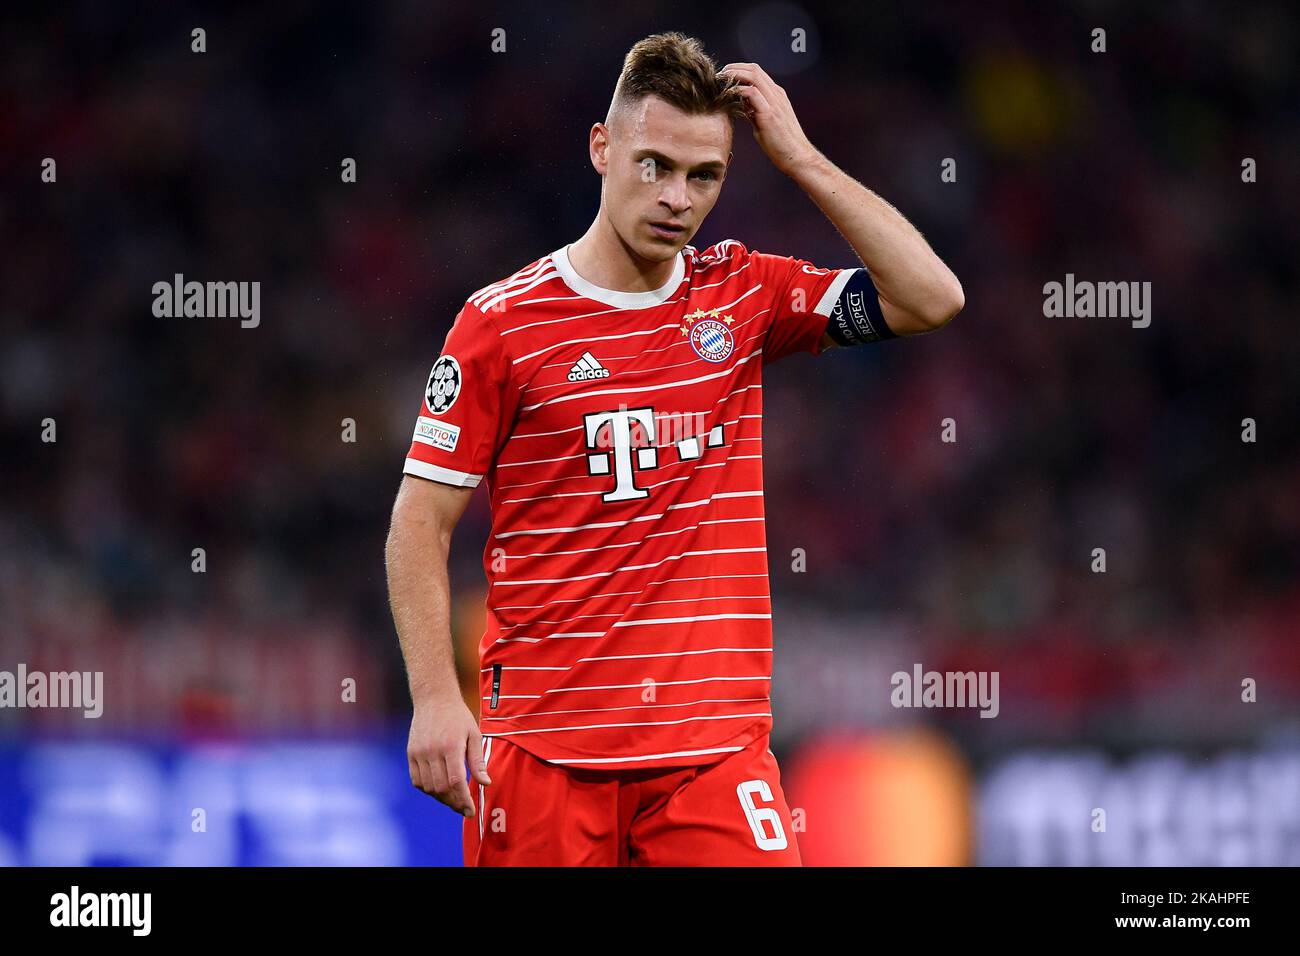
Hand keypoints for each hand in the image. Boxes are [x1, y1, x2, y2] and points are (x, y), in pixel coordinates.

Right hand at [407, 694, 490, 816]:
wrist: (434, 698)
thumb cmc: (458, 716)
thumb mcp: (474, 734)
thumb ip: (478, 761)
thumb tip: (486, 783)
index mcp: (451, 746)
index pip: (456, 782)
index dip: (463, 800)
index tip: (471, 811)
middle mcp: (433, 751)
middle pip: (442, 788)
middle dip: (454, 803)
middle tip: (464, 809)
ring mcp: (419, 753)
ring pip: (428, 787)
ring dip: (441, 798)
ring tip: (453, 801)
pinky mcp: (411, 754)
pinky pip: (417, 780)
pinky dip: (428, 789)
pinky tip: (438, 790)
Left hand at [719, 62, 817, 174]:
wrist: (796, 156)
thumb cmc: (781, 144)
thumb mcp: (765, 122)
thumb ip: (754, 111)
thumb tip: (742, 105)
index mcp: (776, 95)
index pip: (757, 72)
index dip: (739, 69)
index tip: (725, 76)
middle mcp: (776, 95)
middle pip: (754, 69)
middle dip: (734, 68)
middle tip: (719, 75)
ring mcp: (774, 103)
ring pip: (753, 76)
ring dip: (734, 75)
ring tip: (720, 81)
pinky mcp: (770, 114)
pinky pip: (752, 93)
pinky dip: (738, 90)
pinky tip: (727, 95)